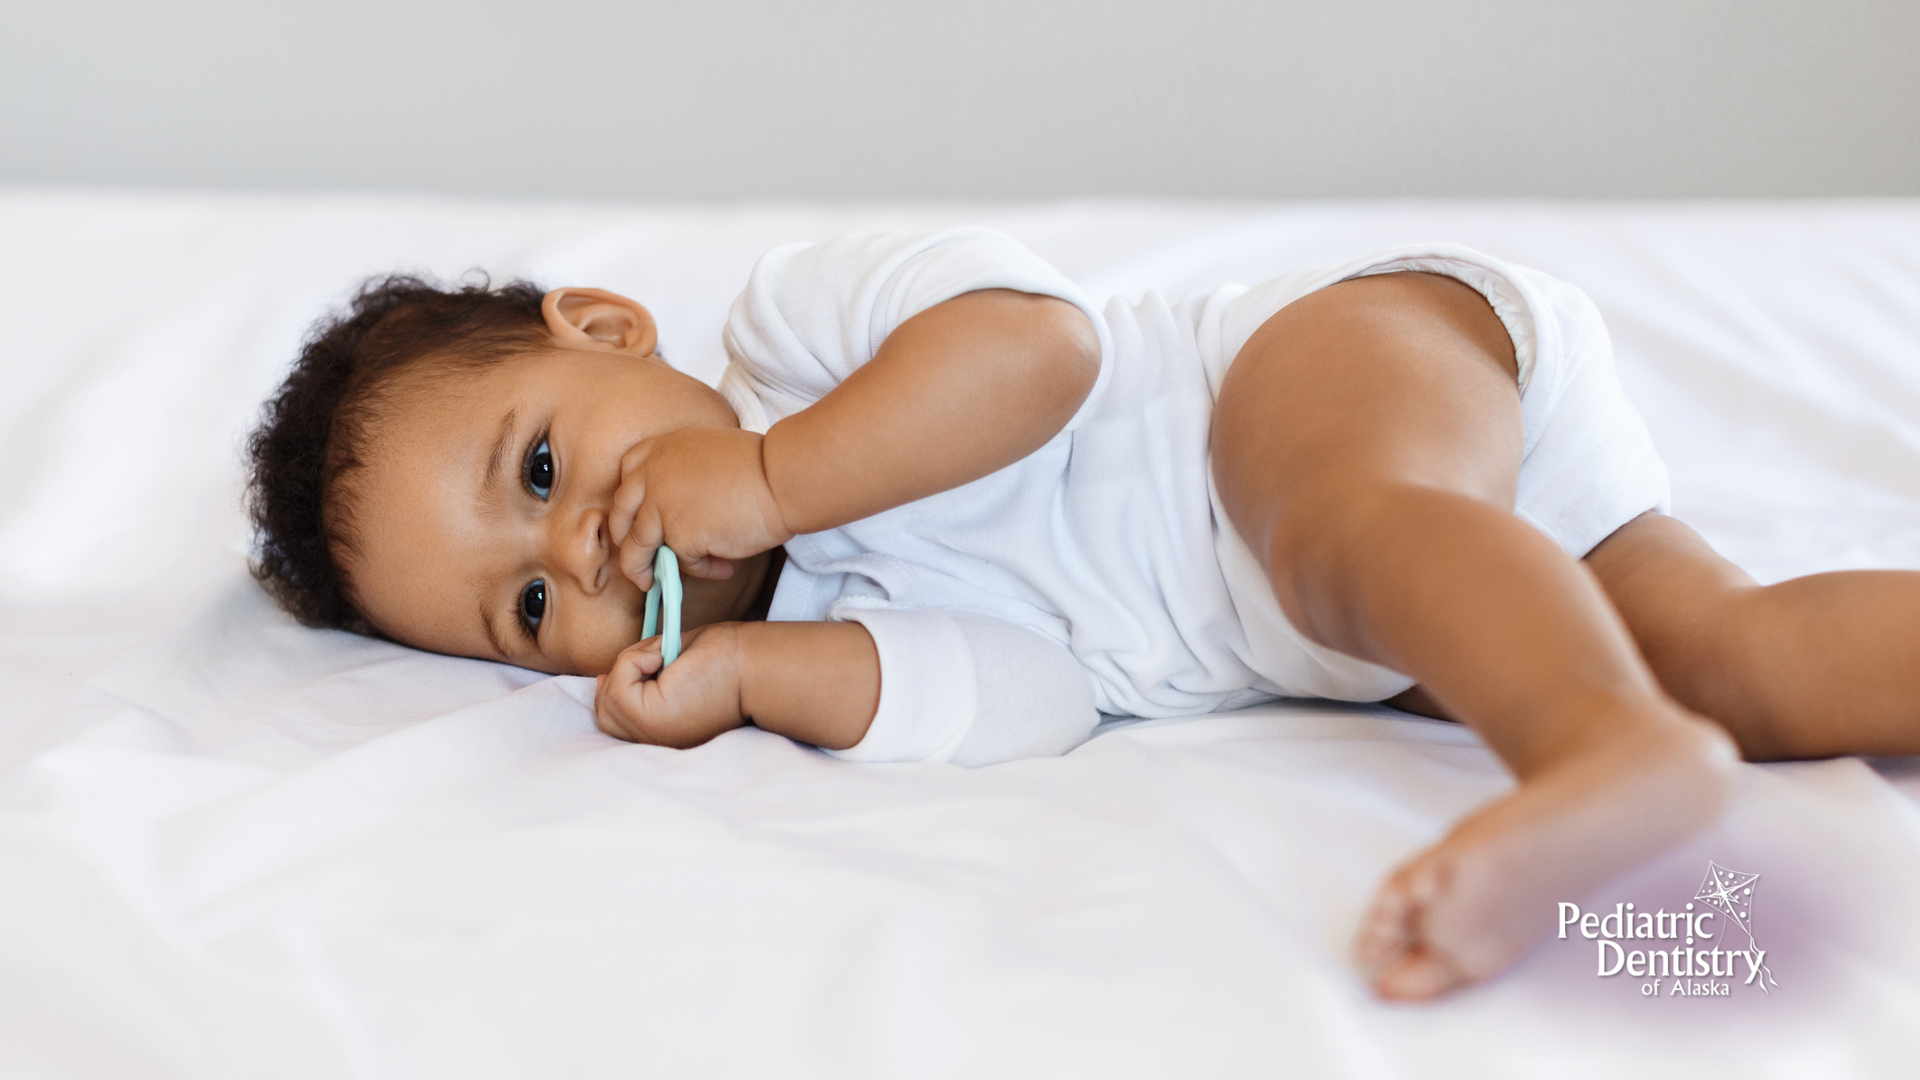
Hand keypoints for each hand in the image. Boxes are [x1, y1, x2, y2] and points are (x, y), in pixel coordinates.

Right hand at [594, 623, 748, 747]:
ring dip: (627, 667)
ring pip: (609, 700)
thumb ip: (638, 677)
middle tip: (649, 658)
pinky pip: (618, 689)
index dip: (610, 696)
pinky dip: (632, 663)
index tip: (615, 673)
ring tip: (662, 655)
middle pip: (606, 716)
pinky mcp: (655, 718)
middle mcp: (659, 742)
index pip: (616, 726)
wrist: (754, 664)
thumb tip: (601, 679)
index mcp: (667, 735)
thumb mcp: (669, 669)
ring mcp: (656, 734)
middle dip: (616, 680)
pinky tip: (662, 656)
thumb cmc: (725, 660)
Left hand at [609, 427, 792, 590]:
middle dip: (625, 542)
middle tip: (638, 559)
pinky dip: (701, 571)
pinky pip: (682, 563)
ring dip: (643, 571)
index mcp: (659, 450)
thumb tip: (677, 505)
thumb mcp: (705, 450)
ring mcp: (661, 507)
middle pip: (620, 516)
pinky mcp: (679, 536)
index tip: (637, 518)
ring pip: (636, 549)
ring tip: (653, 582)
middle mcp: (651, 476)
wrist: (779, 477)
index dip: (629, 503)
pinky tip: (722, 569)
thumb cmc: (758, 464)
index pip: (626, 477)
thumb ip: (680, 470)